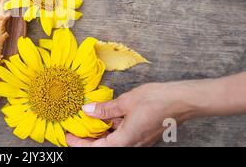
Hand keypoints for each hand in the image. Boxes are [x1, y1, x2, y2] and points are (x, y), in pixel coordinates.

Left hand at [66, 82, 194, 146]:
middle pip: (104, 146)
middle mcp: (132, 144)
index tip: (68, 136)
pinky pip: (121, 135)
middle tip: (73, 129)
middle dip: (87, 139)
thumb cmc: (157, 101)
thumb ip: (105, 109)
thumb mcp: (125, 102)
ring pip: (112, 141)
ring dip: (98, 133)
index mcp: (126, 140)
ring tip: (85, 121)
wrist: (181, 100)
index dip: (80, 144)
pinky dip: (110, 128)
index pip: (97, 148)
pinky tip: (104, 116)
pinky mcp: (141, 134)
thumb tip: (87, 110)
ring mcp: (137, 140)